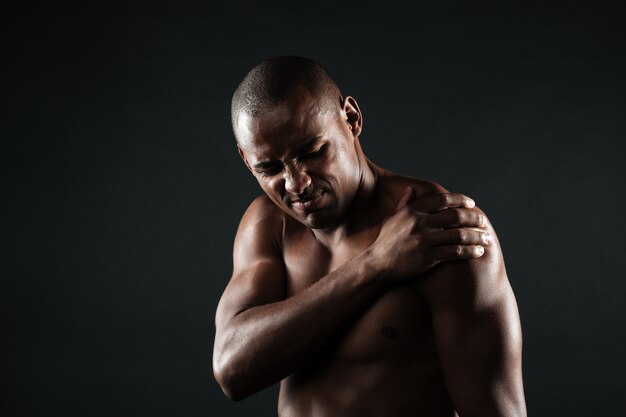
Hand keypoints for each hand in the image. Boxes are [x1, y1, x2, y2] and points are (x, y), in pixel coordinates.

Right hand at [370, 187, 489, 280]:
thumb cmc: (385, 242)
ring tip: (487, 238)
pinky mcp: (429, 257)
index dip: (460, 199)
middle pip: (456, 215)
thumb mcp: (391, 219)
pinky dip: (471, 251)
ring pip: (460, 234)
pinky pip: (456, 252)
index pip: (443, 199)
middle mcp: (419, 222)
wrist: (377, 265)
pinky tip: (479, 252)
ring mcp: (425, 240)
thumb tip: (411, 189)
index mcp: (412, 210)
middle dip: (474, 218)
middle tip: (483, 222)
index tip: (471, 204)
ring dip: (477, 236)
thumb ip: (403, 203)